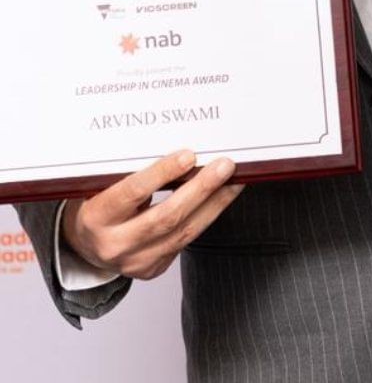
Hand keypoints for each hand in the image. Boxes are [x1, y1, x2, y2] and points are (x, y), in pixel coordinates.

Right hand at [61, 150, 243, 279]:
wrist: (83, 245)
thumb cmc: (97, 206)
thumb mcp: (102, 187)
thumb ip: (132, 174)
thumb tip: (182, 155)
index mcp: (95, 218)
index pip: (131, 193)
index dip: (162, 173)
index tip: (188, 155)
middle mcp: (113, 244)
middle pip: (166, 217)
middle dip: (201, 189)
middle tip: (224, 166)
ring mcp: (134, 261)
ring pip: (184, 232)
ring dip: (214, 203)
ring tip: (234, 180)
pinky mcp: (152, 269)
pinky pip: (185, 242)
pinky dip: (207, 217)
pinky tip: (220, 199)